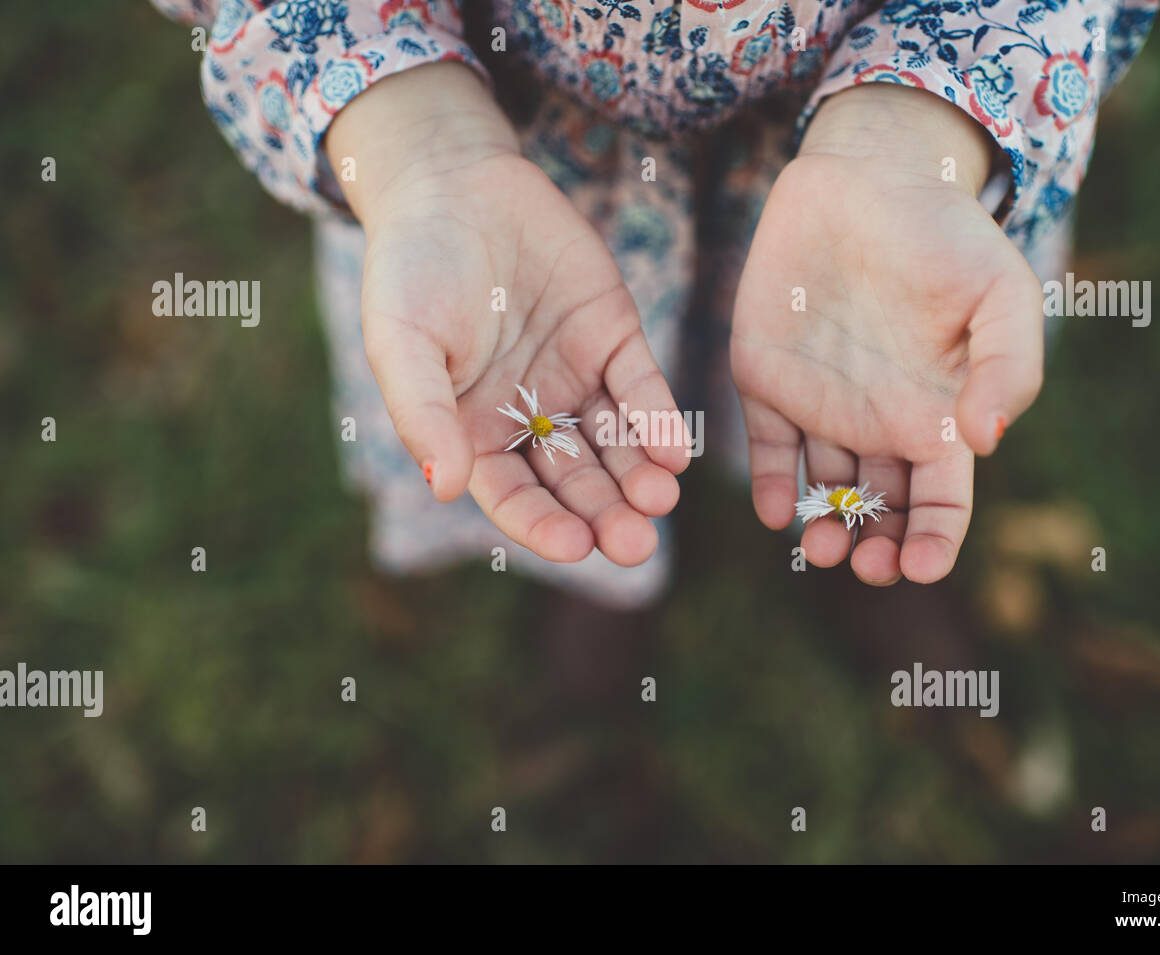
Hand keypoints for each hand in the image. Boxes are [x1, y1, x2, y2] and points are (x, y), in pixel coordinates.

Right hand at [328, 63, 687, 566]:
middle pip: (575, 483)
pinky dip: (658, 420)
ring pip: (615, 445)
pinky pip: (641, 388)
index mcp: (474, 433)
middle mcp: (530, 417)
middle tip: (636, 544)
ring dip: (639, 477)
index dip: (543, 527)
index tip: (575, 546)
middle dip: (605, 515)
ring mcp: (575, 378)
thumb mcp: (402, 341)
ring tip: (660, 499)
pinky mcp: (614, 336)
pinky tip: (673, 451)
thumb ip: (421, 412)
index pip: (515, 498)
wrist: (454, 182)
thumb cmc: (411, 267)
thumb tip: (444, 486)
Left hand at [731, 83, 1043, 584]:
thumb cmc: (947, 234)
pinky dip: (770, 486)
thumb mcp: (1000, 293)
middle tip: (865, 565)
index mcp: (938, 416)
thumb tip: (984, 443)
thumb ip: (1006, 368)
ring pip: (822, 492)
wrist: (869, 176)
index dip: (936, 541)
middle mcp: (879, 423)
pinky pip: (767, 448)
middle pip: (878, 512)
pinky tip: (776, 511)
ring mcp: (821, 406)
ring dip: (823, 529)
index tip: (924, 566)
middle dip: (875, 550)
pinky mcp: (767, 379)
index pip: (941, 502)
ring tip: (822, 545)